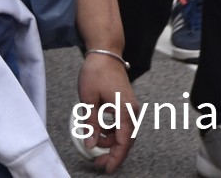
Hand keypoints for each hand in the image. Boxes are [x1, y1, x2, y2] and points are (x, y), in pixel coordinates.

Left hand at [76, 51, 134, 171]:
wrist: (105, 53)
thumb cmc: (96, 72)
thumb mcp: (88, 99)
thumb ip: (91, 123)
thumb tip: (91, 144)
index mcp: (125, 111)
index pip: (122, 142)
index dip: (115, 157)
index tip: (106, 168)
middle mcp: (132, 112)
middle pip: (125, 140)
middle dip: (112, 153)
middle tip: (98, 162)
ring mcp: (130, 109)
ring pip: (123, 133)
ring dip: (110, 141)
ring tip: (94, 145)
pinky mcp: (126, 105)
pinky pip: (121, 125)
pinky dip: (111, 131)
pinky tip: (98, 132)